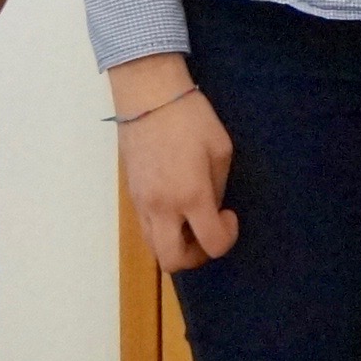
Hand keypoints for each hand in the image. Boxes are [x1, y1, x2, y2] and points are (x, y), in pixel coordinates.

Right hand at [114, 55, 236, 271]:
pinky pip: (146, 229)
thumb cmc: (191, 119)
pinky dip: (163, 231)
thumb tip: (211, 209)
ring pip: (155, 249)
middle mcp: (162, 207)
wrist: (148, 98)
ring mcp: (142, 204)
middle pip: (174, 261)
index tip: (229, 215)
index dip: (227, 238)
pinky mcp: (132, 196)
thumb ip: (217, 188)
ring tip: (193, 221)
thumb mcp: (221, 151)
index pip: (211, 243)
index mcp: (191, 195)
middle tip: (209, 231)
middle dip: (196, 256)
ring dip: (177, 245)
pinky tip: (177, 209)